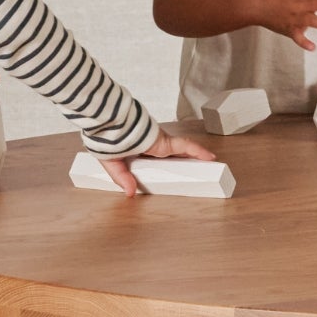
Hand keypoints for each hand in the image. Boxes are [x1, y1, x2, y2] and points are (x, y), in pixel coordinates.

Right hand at [97, 130, 214, 195]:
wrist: (109, 123)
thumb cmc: (107, 137)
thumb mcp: (112, 162)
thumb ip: (121, 177)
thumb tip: (130, 193)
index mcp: (139, 150)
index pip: (157, 159)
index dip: (166, 165)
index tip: (174, 173)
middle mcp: (153, 146)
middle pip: (174, 156)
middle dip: (185, 163)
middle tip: (195, 172)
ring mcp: (161, 143)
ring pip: (183, 152)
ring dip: (195, 159)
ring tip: (209, 167)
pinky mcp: (165, 141)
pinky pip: (186, 146)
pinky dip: (198, 151)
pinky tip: (210, 158)